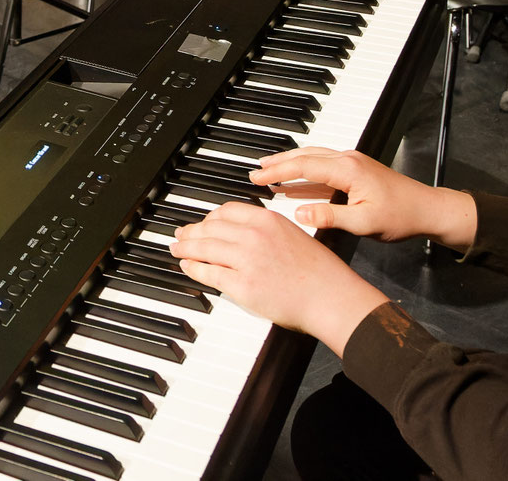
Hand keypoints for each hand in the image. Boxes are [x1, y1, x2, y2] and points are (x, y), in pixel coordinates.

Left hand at [170, 202, 388, 349]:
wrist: (330, 296)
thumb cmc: (319, 271)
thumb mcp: (292, 235)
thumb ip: (266, 231)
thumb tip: (242, 234)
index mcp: (267, 220)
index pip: (226, 211)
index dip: (209, 217)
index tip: (203, 222)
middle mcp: (254, 235)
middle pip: (211, 227)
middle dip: (192, 231)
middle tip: (181, 235)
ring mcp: (246, 260)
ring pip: (205, 248)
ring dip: (186, 247)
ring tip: (177, 249)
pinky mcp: (242, 285)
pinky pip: (209, 272)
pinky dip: (194, 268)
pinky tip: (188, 267)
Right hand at [251, 146, 477, 246]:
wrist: (429, 210)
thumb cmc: (401, 217)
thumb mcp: (364, 223)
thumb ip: (329, 217)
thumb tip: (298, 213)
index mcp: (349, 170)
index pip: (305, 165)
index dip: (279, 171)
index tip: (258, 178)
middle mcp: (349, 160)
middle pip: (306, 155)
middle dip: (278, 163)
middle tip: (255, 172)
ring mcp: (353, 162)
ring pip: (314, 156)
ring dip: (290, 162)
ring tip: (269, 170)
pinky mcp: (357, 169)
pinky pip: (324, 164)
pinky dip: (305, 168)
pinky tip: (296, 180)